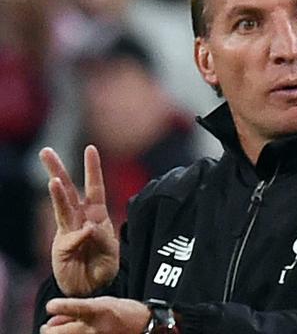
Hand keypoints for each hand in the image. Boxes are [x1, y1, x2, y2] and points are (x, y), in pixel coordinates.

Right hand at [40, 145, 119, 296]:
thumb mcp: (111, 250)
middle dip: (57, 169)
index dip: (92, 168)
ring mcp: (68, 231)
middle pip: (69, 190)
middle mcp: (80, 218)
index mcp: (96, 213)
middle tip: (45, 151)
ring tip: (53, 180)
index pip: (94, 186)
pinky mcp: (61, 247)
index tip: (90, 148)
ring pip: (61, 207)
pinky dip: (79, 236)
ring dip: (57, 194)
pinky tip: (85, 234)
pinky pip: (70, 238)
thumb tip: (89, 227)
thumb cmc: (103, 264)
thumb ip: (102, 238)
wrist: (92, 288)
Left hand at [40, 296, 149, 333]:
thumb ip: (76, 310)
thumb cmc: (122, 313)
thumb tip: (51, 320)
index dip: (61, 306)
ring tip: (57, 332)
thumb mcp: (102, 303)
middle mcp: (94, 329)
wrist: (143, 328)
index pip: (77, 308)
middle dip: (48, 330)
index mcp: (99, 311)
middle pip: (57, 333)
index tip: (50, 305)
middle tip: (47, 328)